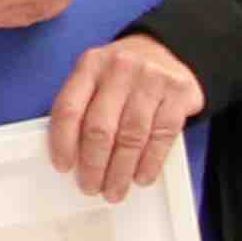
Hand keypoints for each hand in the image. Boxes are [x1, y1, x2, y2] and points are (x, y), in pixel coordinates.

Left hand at [45, 34, 203, 202]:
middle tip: (91, 187)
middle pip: (100, 128)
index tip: (63, 167)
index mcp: (91, 65)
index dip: (62, 143)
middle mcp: (120, 68)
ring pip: (131, 136)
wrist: (168, 50)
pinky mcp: (179, 93)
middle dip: (94, 165)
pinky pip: (162, 136)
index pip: (69, 109)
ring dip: (121, 171)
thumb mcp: (96, 77)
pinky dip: (149, 163)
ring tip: (114, 190)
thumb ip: (82, 107)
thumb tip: (71, 156)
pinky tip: (141, 177)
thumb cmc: (123, 75)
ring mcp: (152, 79)